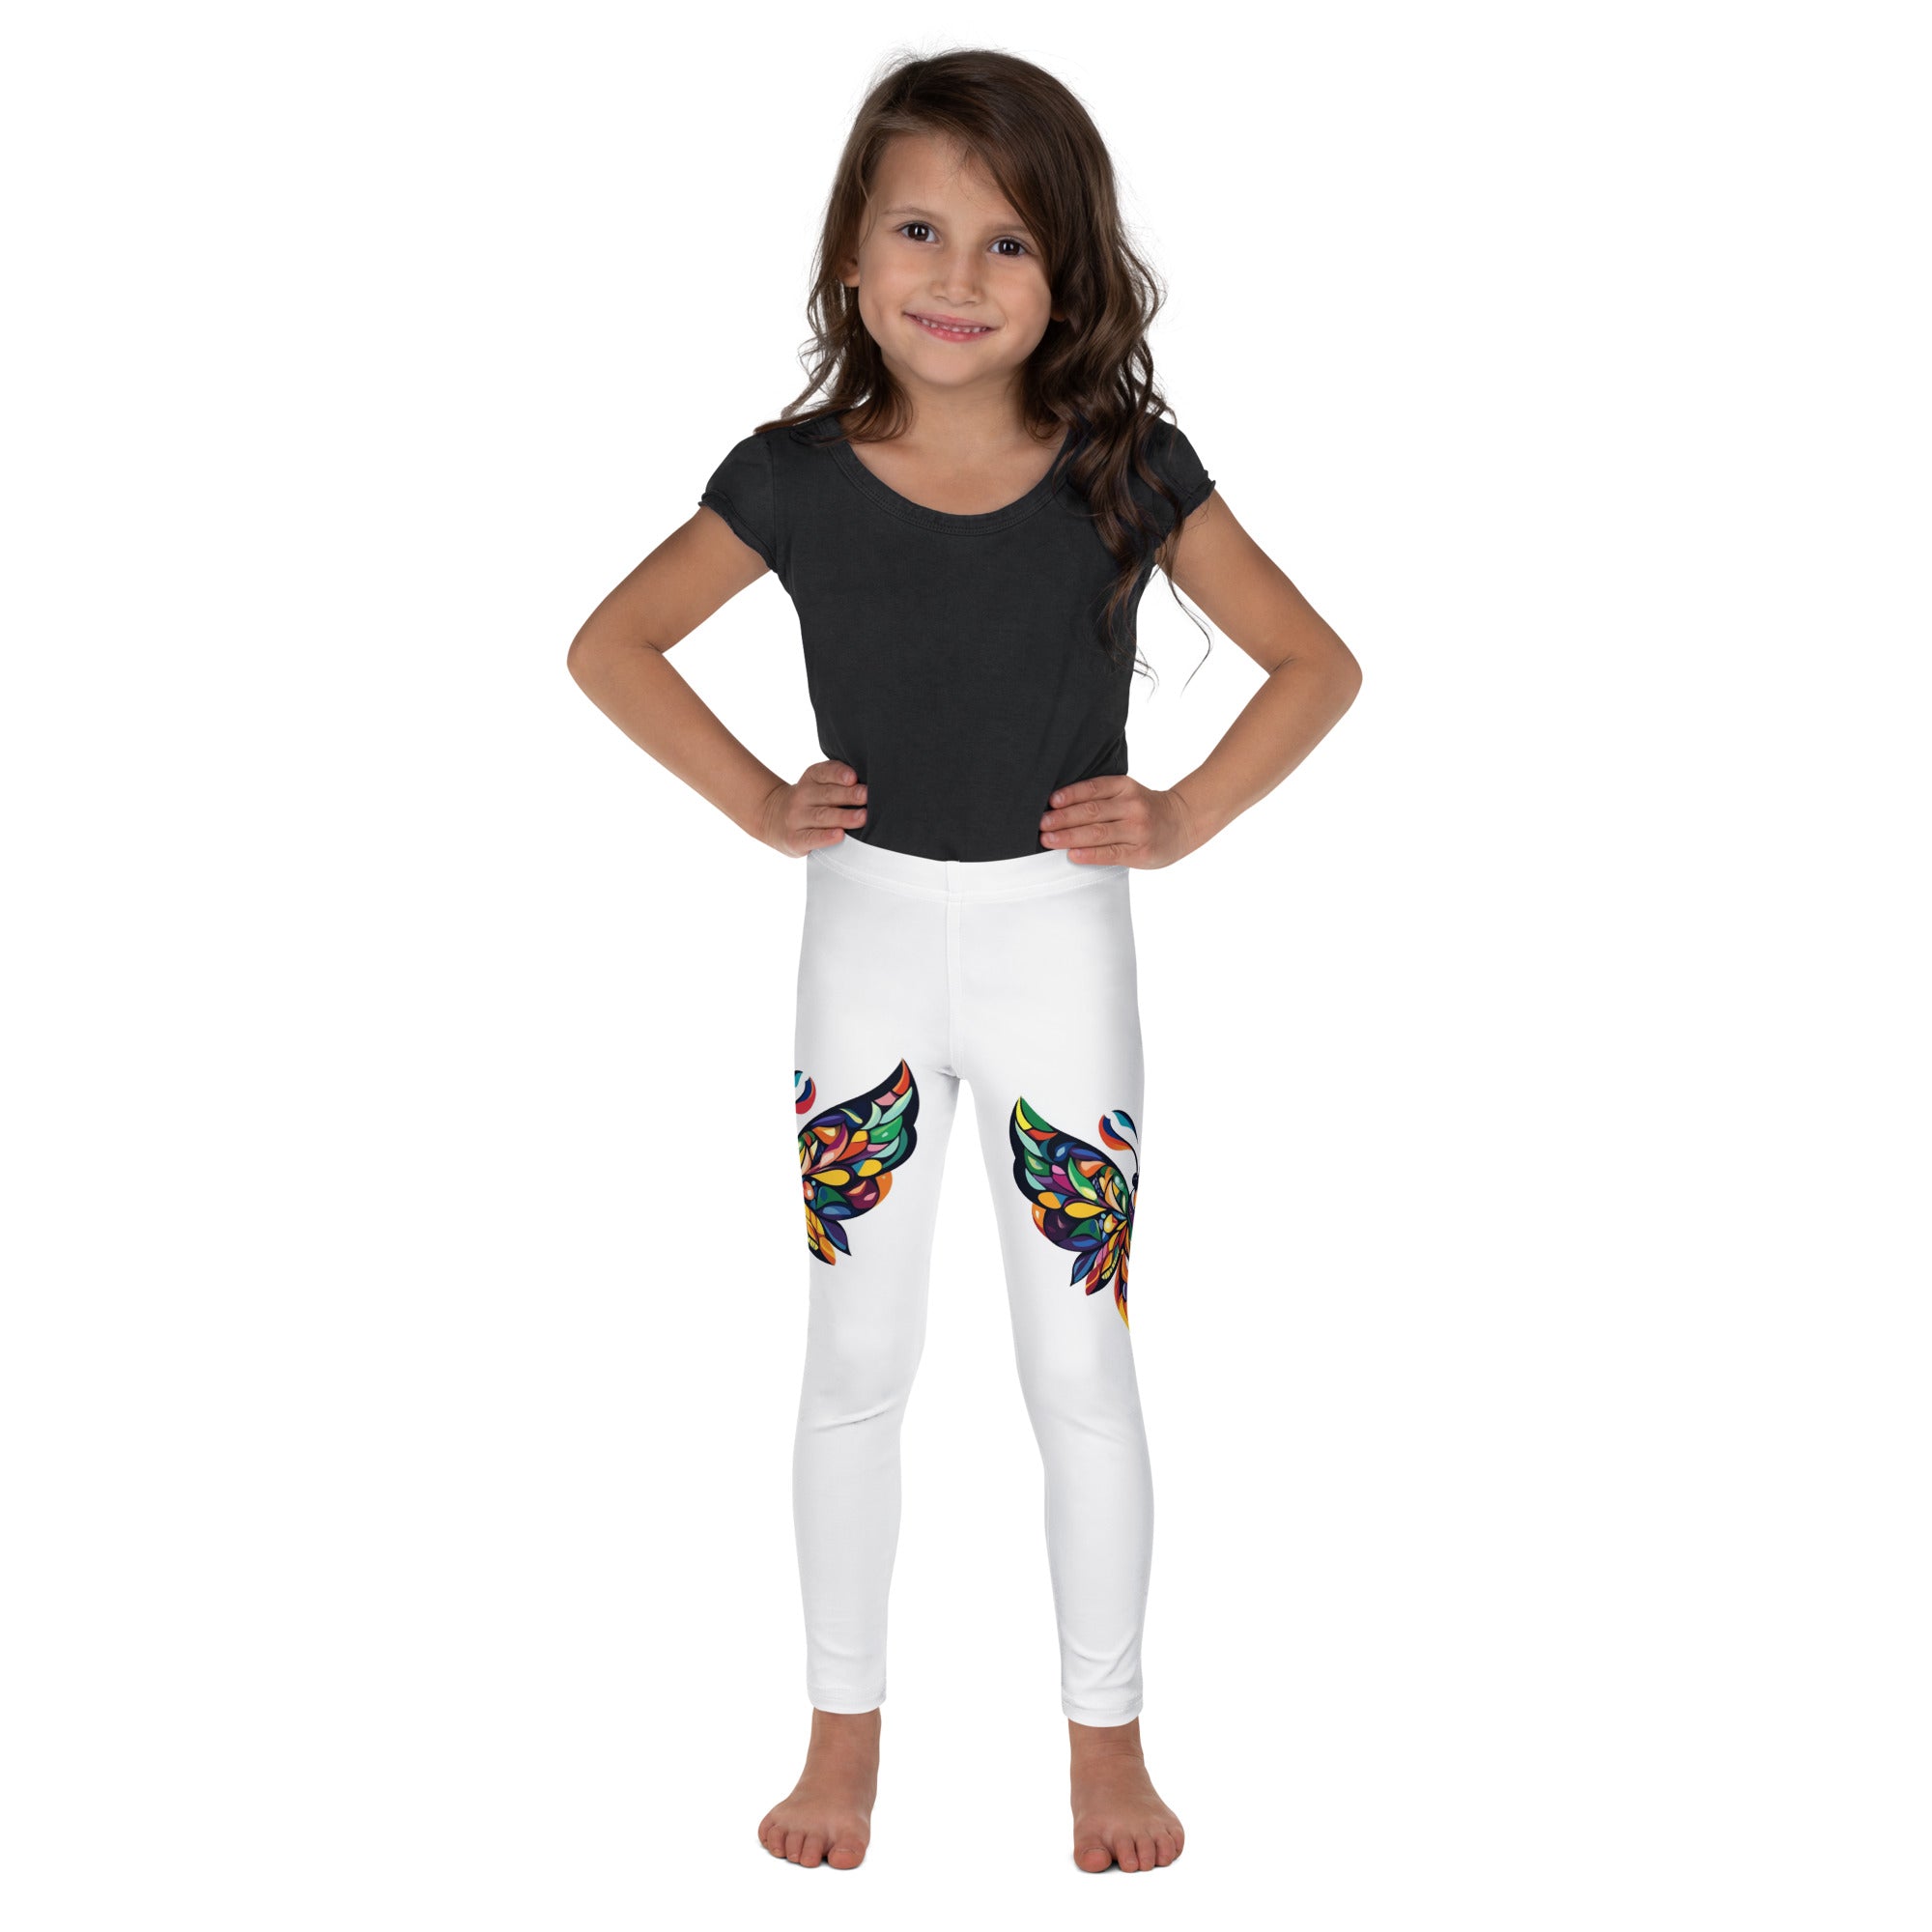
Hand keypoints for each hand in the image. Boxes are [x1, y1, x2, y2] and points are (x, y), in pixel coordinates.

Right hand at [756, 759, 868, 856]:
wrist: (773, 818)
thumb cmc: (809, 801)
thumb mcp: (817, 783)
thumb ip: (838, 780)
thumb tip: (866, 784)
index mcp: (811, 778)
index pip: (824, 773)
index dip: (839, 774)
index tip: (854, 778)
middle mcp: (801, 796)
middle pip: (827, 795)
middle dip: (848, 795)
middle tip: (866, 796)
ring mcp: (796, 818)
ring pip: (822, 816)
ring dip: (843, 817)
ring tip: (862, 817)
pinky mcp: (794, 839)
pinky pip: (811, 838)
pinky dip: (826, 837)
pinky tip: (839, 835)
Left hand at [1039, 776, 1199, 868]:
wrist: (1181, 823)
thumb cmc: (1145, 809)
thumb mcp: (1127, 793)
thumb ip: (1101, 796)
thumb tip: (1057, 807)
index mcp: (1125, 787)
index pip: (1093, 789)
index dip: (1070, 795)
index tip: (1050, 802)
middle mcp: (1132, 806)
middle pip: (1091, 811)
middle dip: (1062, 818)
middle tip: (1040, 824)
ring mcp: (1137, 829)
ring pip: (1098, 833)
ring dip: (1069, 837)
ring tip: (1047, 840)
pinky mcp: (1140, 851)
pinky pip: (1110, 853)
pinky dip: (1089, 854)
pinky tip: (1072, 854)